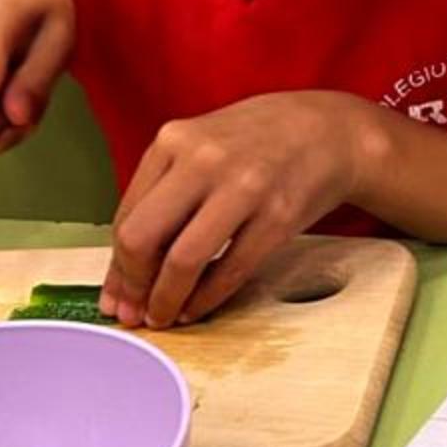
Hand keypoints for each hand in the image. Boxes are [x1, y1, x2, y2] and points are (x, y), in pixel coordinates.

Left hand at [102, 93, 363, 328]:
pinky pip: (230, 270)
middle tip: (135, 311)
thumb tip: (124, 274)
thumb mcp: (202, 146)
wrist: (329, 130)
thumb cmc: (257, 142)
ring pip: (183, 260)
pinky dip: (206, 298)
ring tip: (165, 316)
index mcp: (175, 140)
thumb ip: (163, 194)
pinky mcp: (278, 216)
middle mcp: (204, 160)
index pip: (126, 217)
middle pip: (142, 237)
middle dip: (133, 286)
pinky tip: (197, 307)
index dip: (117, 267)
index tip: (117, 297)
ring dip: (166, 300)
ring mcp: (243, 187)